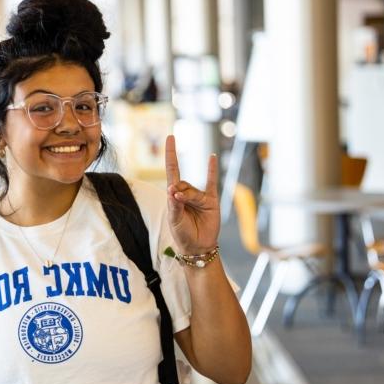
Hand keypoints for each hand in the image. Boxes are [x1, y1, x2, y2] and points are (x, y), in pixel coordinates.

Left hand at [164, 135, 219, 254]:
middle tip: (177, 200)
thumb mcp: (174, 220)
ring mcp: (200, 196)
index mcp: (174, 195)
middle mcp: (187, 193)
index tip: (171, 137)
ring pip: (193, 190)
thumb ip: (174, 204)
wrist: (197, 246)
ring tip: (189, 208)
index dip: (171, 154)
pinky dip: (212, 170)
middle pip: (182, 184)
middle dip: (179, 192)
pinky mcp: (211, 201)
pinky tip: (212, 157)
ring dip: (190, 197)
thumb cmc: (182, 233)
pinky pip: (212, 183)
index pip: (172, 170)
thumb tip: (172, 188)